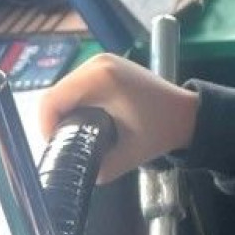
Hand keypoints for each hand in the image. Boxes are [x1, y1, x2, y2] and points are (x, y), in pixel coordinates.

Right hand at [37, 53, 197, 182]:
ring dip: (65, 112)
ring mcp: (102, 60)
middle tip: (65, 146)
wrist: (188, 114)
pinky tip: (85, 121)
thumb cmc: (161, 131)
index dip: (46, 127)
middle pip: (56, 93)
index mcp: (99, 78)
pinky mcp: (107, 65)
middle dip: (55, 121)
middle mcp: (97, 63)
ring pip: (66, 89)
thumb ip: (96, 167)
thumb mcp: (126, 156)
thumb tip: (73, 174)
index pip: (52, 101)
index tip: (56, 148)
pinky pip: (78, 85)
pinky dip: (76, 102)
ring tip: (74, 136)